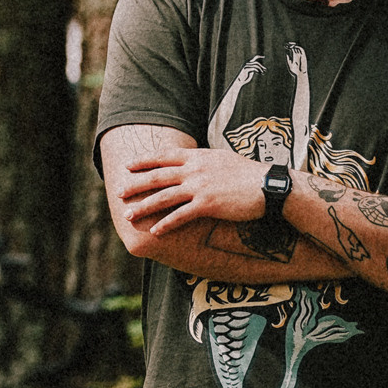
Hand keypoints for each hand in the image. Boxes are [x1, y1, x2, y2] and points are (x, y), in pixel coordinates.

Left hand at [119, 148, 271, 232]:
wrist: (270, 186)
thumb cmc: (248, 174)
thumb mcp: (222, 159)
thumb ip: (203, 161)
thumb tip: (192, 161)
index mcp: (198, 157)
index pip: (164, 157)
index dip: (144, 161)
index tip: (127, 165)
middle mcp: (195, 170)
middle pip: (158, 176)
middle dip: (136, 185)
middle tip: (118, 192)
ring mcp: (201, 187)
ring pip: (165, 197)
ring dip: (144, 206)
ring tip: (129, 215)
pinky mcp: (208, 205)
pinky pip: (181, 216)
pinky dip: (166, 224)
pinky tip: (155, 231)